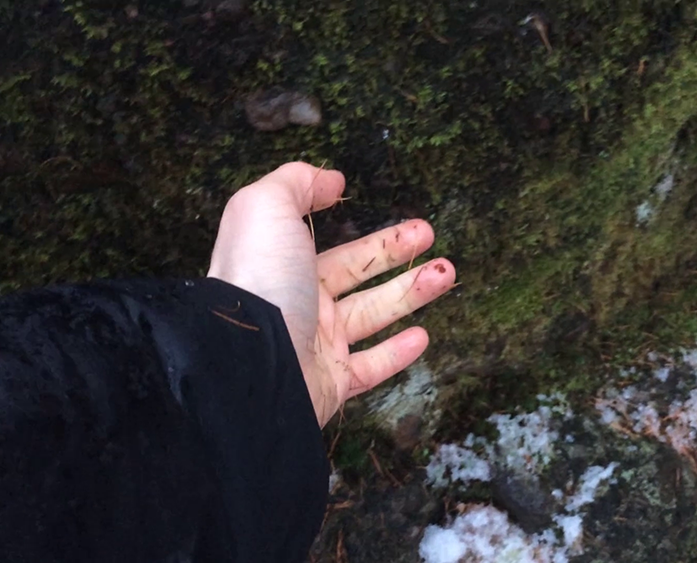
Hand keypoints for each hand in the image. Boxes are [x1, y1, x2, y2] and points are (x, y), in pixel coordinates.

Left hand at [207, 162, 454, 426]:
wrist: (250, 359)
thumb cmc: (259, 277)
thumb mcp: (265, 208)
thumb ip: (295, 183)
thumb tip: (330, 179)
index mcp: (285, 266)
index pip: (336, 249)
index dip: (372, 235)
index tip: (401, 222)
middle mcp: (301, 304)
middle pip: (359, 277)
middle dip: (398, 254)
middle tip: (430, 237)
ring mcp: (317, 346)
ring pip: (372, 316)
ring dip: (412, 294)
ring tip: (446, 273)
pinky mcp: (332, 383)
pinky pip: (370, 368)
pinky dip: (397, 353)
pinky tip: (422, 336)